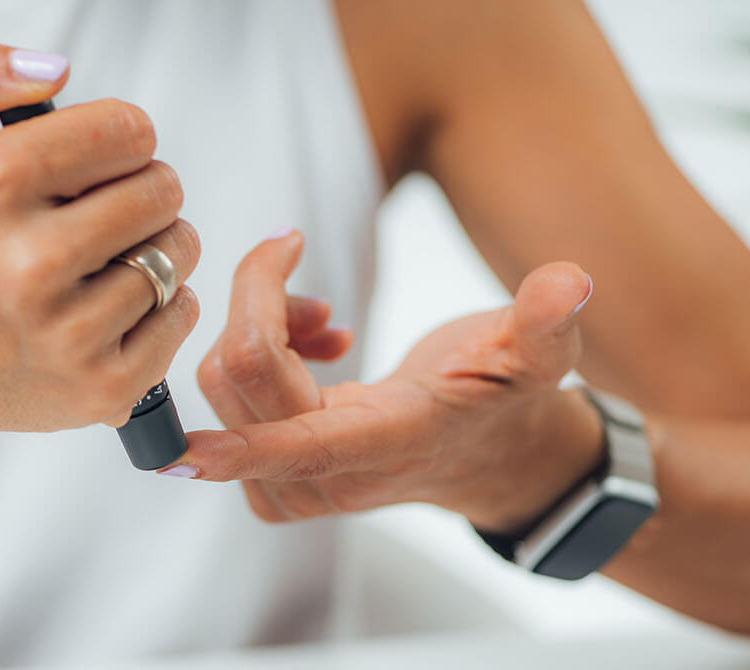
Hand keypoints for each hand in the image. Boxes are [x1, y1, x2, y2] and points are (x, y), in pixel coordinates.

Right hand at [0, 34, 199, 436]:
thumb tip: (52, 70)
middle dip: (140, 188)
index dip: (118, 137)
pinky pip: (181, 316)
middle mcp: (27, 263)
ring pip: (177, 253)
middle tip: (102, 208)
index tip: (97, 158)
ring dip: (155, 245)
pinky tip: (113, 301)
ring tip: (106, 255)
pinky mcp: (98, 387)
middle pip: (161, 190)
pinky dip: (163, 304)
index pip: (127, 131)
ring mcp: (66, 333)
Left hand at [175, 231, 599, 532]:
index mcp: (389, 443)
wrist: (493, 456)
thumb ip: (546, 322)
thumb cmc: (508, 399)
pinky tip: (311, 344)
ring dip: (256, 325)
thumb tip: (569, 282)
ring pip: (222, 383)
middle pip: (242, 374)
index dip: (238, 442)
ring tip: (321, 317)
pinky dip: (252, 356)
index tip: (179, 449)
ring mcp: (295, 485)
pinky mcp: (273, 479)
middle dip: (257, 296)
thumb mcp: (540, 357)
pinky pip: (225, 403)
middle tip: (294, 251)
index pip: (296, 443)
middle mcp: (331, 475)